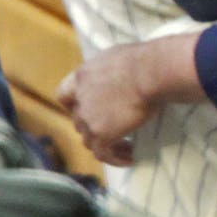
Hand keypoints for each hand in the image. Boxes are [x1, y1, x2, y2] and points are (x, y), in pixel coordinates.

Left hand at [56, 33, 203, 165]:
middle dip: (95, 126)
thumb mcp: (121, 57)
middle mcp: (81, 97)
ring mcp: (88, 117)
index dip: (75, 104)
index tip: (89, 109)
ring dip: (106, 144)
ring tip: (126, 149)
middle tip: (117, 129)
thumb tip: (125, 76)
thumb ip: (114, 70)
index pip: (65, 95)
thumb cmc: (145, 60)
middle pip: (79, 120)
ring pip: (89, 139)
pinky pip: (104, 153)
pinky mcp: (101, 133)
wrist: (151, 72)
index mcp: (83, 76)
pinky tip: (130, 158)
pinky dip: (115, 158)